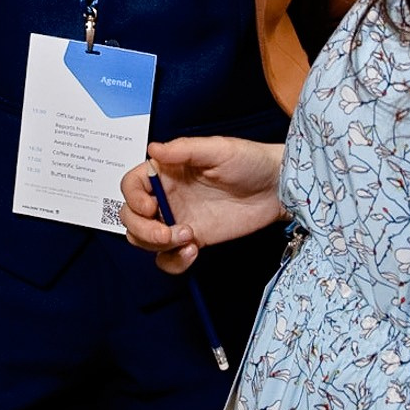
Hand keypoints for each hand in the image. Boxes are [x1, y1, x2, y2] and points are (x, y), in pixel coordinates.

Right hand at [119, 137, 285, 273]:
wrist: (278, 188)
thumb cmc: (250, 160)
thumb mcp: (218, 149)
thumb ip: (183, 149)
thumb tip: (152, 149)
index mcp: (167, 171)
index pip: (131, 185)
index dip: (132, 198)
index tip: (149, 207)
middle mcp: (168, 196)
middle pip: (131, 217)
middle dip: (143, 229)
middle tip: (168, 232)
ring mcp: (178, 219)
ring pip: (144, 239)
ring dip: (157, 245)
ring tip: (188, 238)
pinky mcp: (194, 239)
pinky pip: (168, 258)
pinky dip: (174, 261)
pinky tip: (193, 250)